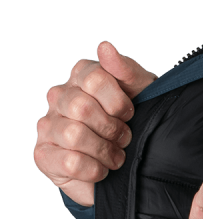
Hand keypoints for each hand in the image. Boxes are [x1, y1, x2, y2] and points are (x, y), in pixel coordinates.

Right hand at [34, 41, 157, 206]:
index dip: (118, 103)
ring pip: (74, 135)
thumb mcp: (143, 96)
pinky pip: (70, 162)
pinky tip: (101, 170)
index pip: (93, 78)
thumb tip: (105, 48)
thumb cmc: (137, 127)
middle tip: (123, 139)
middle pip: (81, 107)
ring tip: (115, 157)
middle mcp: (59, 98)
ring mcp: (48, 127)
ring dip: (105, 151)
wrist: (134, 169)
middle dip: (112, 129)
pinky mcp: (44, 157)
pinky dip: (94, 170)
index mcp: (81, 78)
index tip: (129, 115)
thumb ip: (126, 71)